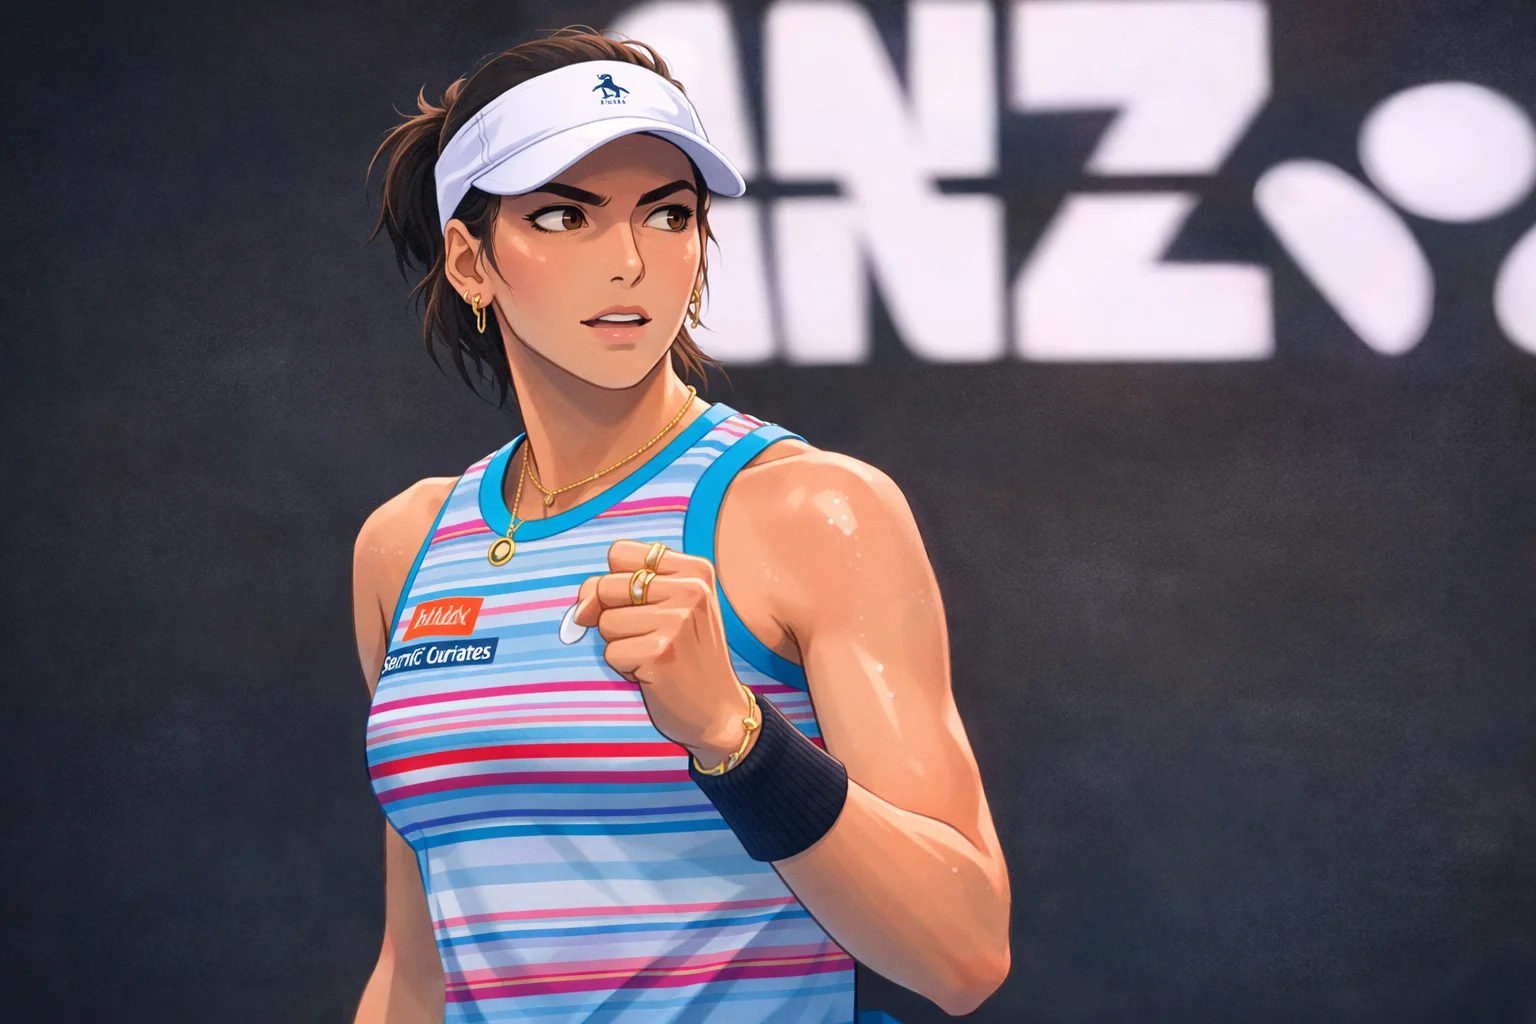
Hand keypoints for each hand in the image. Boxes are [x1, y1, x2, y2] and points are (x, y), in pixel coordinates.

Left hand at [573, 540, 758, 768]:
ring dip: (621, 644)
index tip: (637, 605)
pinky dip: (624, 667)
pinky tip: (653, 672)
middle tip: (649, 636)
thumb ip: (619, 589)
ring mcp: (677, 621)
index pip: (619, 552)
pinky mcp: (660, 652)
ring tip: (653, 654)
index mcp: (695, 570)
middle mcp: (690, 589)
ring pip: (605, 622)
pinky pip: (610, 652)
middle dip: (614, 617)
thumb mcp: (667, 608)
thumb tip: (581, 608)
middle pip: (606, 586)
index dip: (614, 582)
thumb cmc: (686, 655)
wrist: (719, 710)